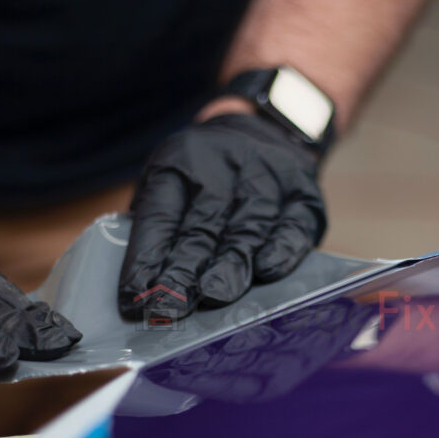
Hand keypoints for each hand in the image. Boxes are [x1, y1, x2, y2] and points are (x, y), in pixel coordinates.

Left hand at [118, 113, 326, 318]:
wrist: (261, 131)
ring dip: (230, 266)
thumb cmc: (204, 175)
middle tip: (170, 306)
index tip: (135, 297)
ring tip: (213, 295)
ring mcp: (267, 179)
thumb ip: (156, 228)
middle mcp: (223, 167)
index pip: (159, 215)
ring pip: (247, 228)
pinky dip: (280, 249)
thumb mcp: (169, 183)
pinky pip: (293, 225)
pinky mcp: (303, 196)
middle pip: (202, 225)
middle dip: (183, 271)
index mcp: (179, 164)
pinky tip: (266, 271)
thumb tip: (141, 288)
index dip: (146, 258)